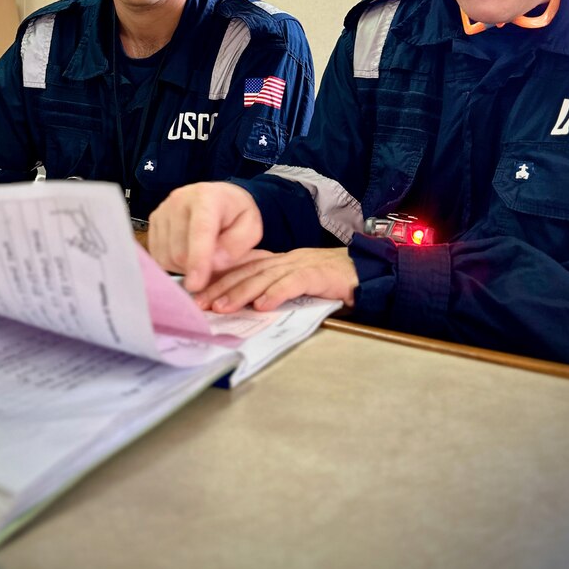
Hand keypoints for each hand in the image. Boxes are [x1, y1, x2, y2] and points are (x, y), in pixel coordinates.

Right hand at [148, 182, 263, 291]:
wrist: (219, 197)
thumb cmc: (236, 214)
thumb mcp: (250, 228)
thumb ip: (236, 246)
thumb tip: (212, 264)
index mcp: (207, 197)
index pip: (200, 232)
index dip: (198, 260)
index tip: (196, 285)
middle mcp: (179, 200)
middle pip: (180, 251)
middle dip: (197, 268)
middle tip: (214, 263)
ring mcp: (162, 211)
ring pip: (167, 257)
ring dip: (185, 267)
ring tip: (202, 256)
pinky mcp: (152, 222)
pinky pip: (158, 257)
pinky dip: (173, 264)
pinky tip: (188, 253)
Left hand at [192, 246, 358, 312]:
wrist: (369, 272)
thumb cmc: (333, 282)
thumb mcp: (298, 285)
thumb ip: (276, 290)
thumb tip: (247, 308)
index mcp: (280, 262)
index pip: (244, 269)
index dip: (220, 282)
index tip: (200, 297)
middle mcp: (286, 260)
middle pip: (248, 272)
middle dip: (222, 288)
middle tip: (201, 304)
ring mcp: (302, 264)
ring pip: (265, 276)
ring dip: (241, 292)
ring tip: (223, 307)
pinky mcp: (319, 274)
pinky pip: (294, 282)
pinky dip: (277, 293)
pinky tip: (262, 305)